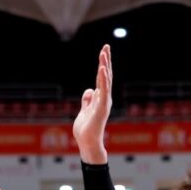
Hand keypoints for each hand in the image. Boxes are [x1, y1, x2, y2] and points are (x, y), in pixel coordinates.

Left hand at [72, 44, 111, 164]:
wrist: (87, 143)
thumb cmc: (86, 130)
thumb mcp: (84, 111)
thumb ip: (87, 100)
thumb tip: (89, 90)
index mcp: (100, 98)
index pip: (102, 78)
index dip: (103, 64)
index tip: (103, 51)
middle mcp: (105, 98)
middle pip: (106, 76)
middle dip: (106, 60)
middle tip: (106, 46)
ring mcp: (104, 102)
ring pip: (106, 80)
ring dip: (105, 66)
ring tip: (104, 53)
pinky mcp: (102, 107)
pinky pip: (104, 90)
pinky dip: (103, 79)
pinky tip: (102, 69)